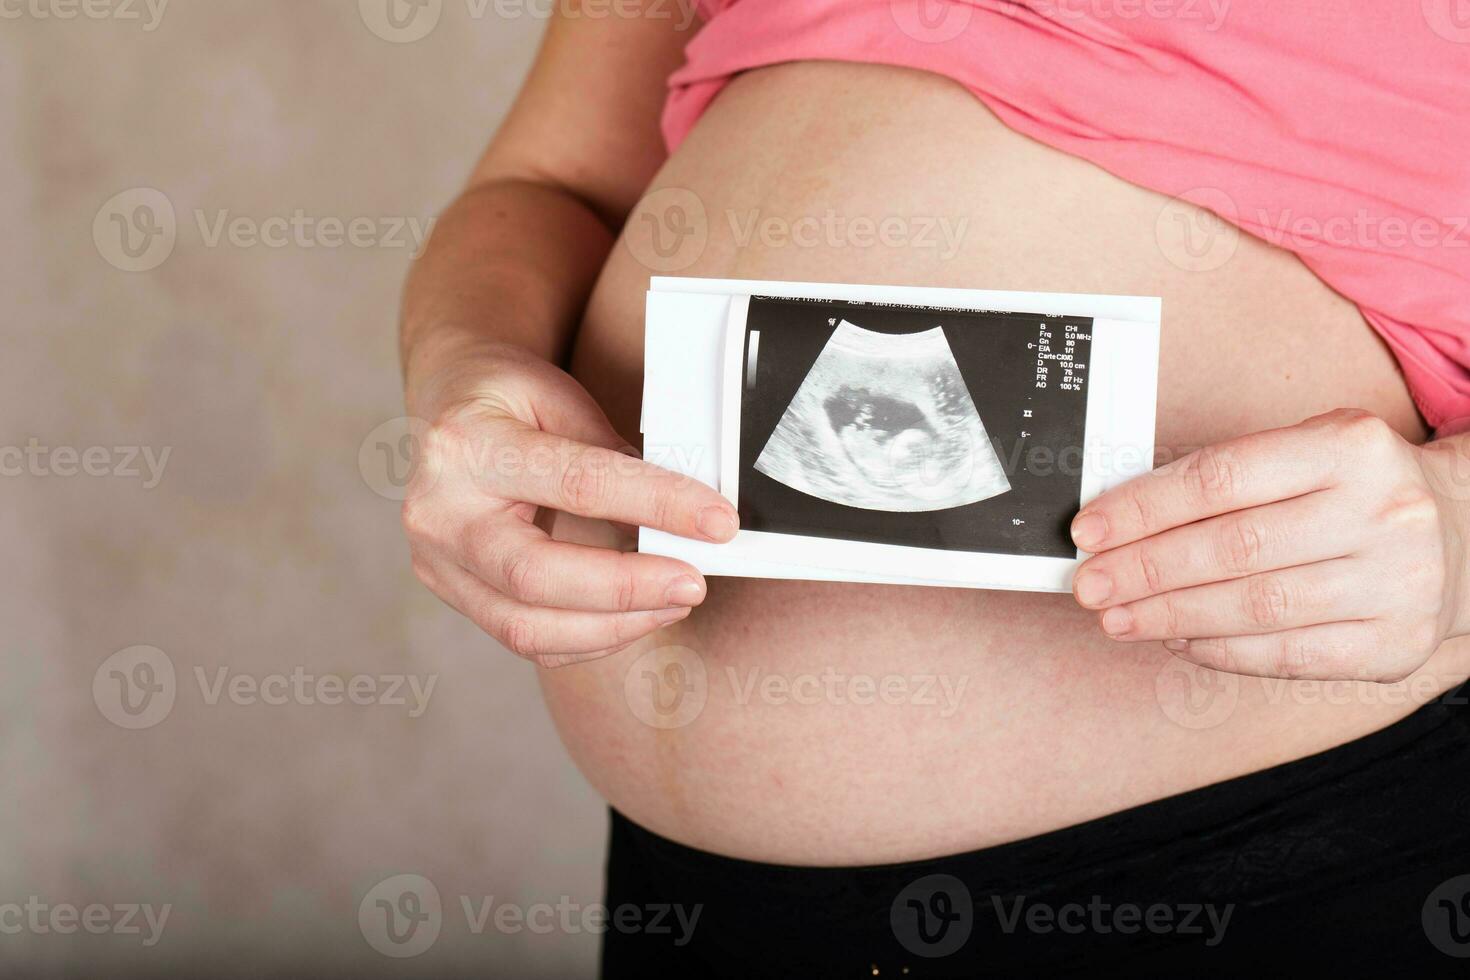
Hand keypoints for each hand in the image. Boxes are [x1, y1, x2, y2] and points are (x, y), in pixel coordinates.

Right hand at [401, 341, 738, 666]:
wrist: (448, 409)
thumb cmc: (507, 398)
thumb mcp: (558, 396)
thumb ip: (609, 452)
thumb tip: (680, 513)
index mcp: (467, 447)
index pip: (577, 485)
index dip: (656, 505)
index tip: (717, 522)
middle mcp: (440, 513)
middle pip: (536, 576)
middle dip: (627, 589)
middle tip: (694, 584)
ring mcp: (438, 563)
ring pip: (527, 627)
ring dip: (615, 625)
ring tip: (673, 601)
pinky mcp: (455, 594)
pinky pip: (527, 639)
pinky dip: (591, 637)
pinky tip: (635, 616)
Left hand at [1069, 409, 1467, 681]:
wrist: (1463, 533)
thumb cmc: (1353, 491)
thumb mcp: (1306, 453)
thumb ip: (1225, 479)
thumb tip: (1121, 520)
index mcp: (1349, 447)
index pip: (1221, 478)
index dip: (1144, 508)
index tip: (1090, 531)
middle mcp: (1381, 511)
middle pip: (1233, 547)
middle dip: (1145, 570)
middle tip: (1091, 585)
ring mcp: (1396, 582)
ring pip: (1256, 607)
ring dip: (1170, 615)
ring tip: (1119, 617)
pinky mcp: (1394, 643)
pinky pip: (1287, 655)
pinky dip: (1220, 650)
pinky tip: (1176, 639)